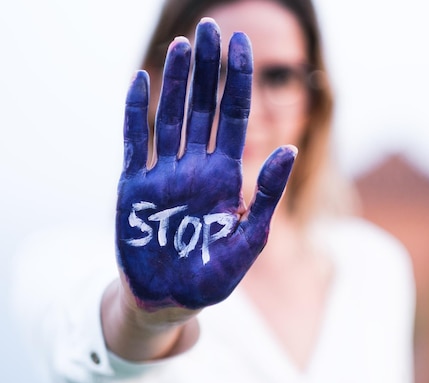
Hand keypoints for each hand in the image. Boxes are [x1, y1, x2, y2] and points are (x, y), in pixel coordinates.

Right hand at [115, 19, 295, 310]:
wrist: (171, 301)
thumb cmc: (214, 277)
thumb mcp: (249, 240)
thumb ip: (266, 195)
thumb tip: (289, 149)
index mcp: (226, 176)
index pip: (234, 116)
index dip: (238, 80)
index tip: (242, 42)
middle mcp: (196, 167)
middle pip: (202, 107)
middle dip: (207, 69)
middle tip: (209, 29)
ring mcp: (164, 174)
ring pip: (171, 117)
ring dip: (174, 81)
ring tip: (182, 46)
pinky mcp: (134, 187)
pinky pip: (134, 142)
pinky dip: (135, 113)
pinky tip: (139, 83)